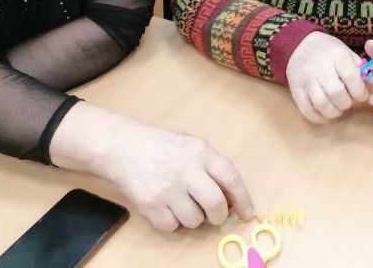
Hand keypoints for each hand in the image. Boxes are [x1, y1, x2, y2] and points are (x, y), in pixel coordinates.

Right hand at [50, 103, 253, 231]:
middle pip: (215, 205)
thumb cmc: (163, 147)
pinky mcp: (150, 205)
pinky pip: (172, 227)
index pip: (231, 178)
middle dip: (219, 216)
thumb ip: (212, 167)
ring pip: (194, 220)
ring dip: (193, 219)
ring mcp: (167, 189)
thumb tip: (232, 197)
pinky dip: (173, 222)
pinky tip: (167, 206)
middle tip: (215, 216)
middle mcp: (186, 170)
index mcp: (200, 152)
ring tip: (183, 203)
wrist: (124, 148)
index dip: (243, 198)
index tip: (247, 213)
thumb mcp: (192, 146)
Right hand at [285, 32, 367, 123]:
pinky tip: (326, 114)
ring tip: (338, 108)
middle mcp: (320, 66)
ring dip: (334, 112)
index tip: (361, 95)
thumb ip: (361, 70)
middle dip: (346, 102)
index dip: (359, 91)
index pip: (350, 76)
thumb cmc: (329, 51)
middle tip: (348, 101)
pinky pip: (307, 110)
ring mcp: (306, 79)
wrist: (299, 45)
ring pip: (321, 104)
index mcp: (337, 55)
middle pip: (336, 92)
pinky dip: (319, 117)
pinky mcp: (296, 90)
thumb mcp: (346, 53)